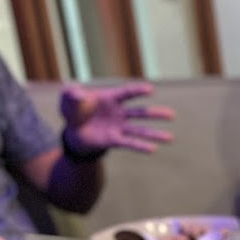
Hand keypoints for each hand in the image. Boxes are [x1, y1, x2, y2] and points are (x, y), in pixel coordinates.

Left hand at [59, 82, 174, 154]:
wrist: (73, 131)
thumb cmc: (74, 110)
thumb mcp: (68, 98)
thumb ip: (71, 93)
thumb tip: (79, 94)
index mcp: (110, 98)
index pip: (127, 93)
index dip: (138, 91)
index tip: (151, 90)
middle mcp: (119, 113)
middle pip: (140, 113)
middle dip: (155, 114)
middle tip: (172, 115)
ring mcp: (119, 127)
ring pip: (140, 130)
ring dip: (155, 134)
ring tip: (170, 138)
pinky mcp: (115, 140)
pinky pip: (130, 143)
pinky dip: (140, 146)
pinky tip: (153, 149)